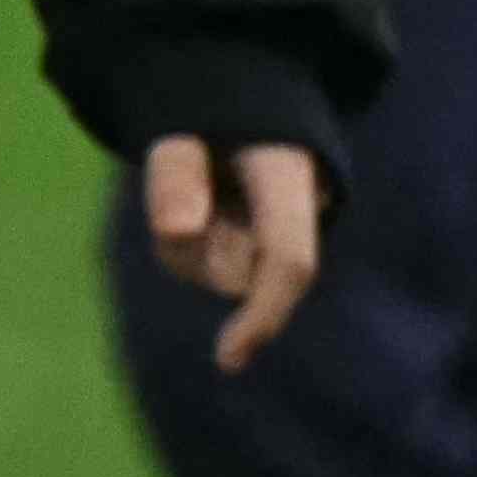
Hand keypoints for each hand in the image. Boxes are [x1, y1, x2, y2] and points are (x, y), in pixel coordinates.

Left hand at [139, 133, 331, 371]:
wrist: (226, 114)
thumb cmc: (203, 119)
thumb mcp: (178, 129)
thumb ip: (174, 170)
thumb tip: (177, 231)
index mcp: (296, 183)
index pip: (290, 262)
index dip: (262, 313)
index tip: (226, 361)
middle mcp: (302, 221)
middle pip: (234, 274)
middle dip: (199, 245)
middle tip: (197, 180)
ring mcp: (275, 242)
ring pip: (214, 275)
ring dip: (190, 242)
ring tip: (202, 189)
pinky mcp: (247, 252)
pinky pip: (194, 264)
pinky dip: (182, 241)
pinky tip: (200, 206)